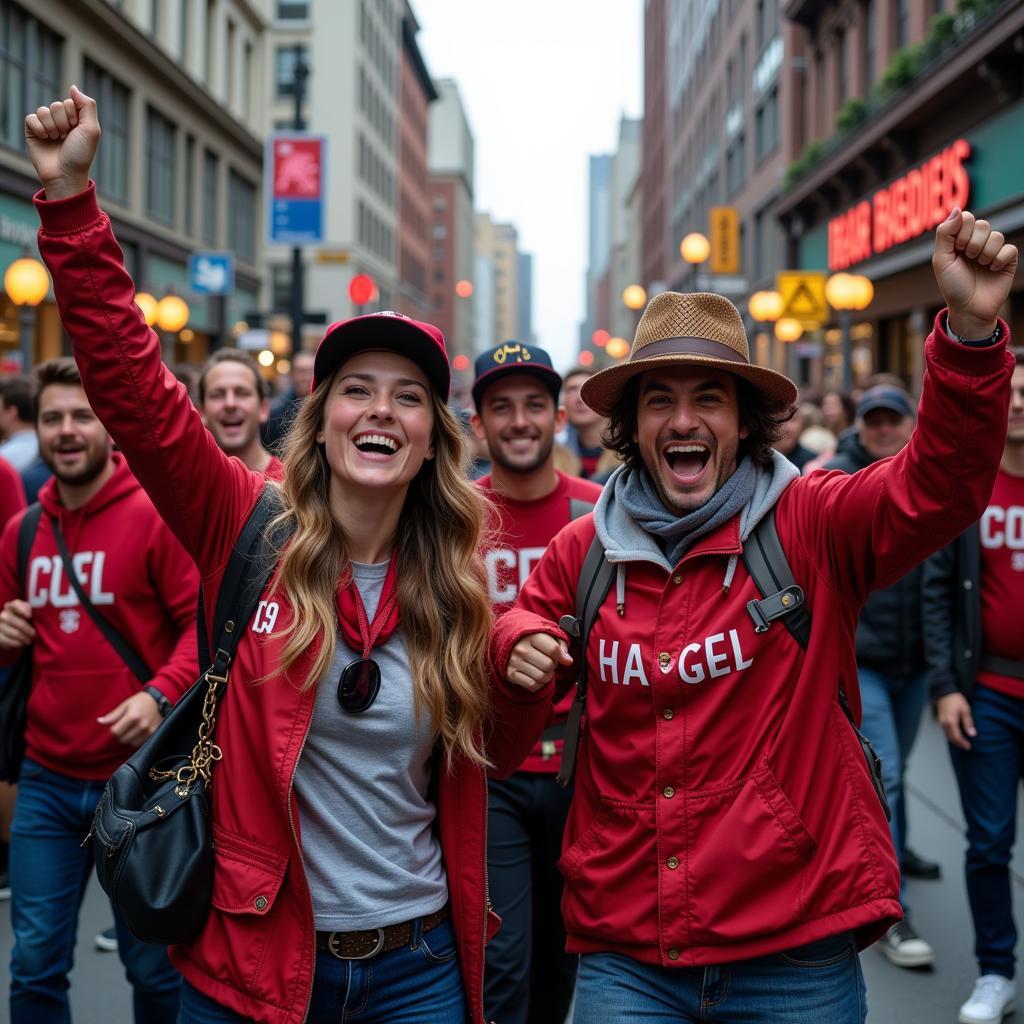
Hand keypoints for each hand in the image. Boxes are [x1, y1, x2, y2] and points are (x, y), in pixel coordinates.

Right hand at [0, 600, 33, 649]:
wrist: (12, 629)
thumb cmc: (22, 619)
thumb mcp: (26, 611)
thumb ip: (28, 609)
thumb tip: (29, 614)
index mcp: (11, 606)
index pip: (16, 604)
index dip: (23, 610)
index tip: (29, 616)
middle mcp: (3, 614)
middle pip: (17, 622)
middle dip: (27, 630)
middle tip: (34, 635)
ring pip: (14, 633)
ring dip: (23, 638)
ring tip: (28, 641)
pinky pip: (6, 640)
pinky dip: (15, 643)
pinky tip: (20, 644)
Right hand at [24, 85, 99, 200]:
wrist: (65, 174)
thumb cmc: (80, 154)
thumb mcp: (92, 130)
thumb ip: (87, 105)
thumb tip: (73, 87)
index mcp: (75, 119)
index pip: (70, 103)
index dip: (74, 117)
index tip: (77, 132)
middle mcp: (61, 120)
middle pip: (56, 105)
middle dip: (63, 123)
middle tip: (66, 138)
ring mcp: (46, 125)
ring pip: (43, 111)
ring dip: (52, 127)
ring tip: (56, 140)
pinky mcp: (32, 130)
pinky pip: (31, 118)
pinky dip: (39, 129)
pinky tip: (45, 139)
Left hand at [98, 691, 161, 746]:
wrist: (158, 700)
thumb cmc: (140, 701)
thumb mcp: (126, 704)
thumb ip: (113, 715)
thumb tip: (100, 721)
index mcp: (133, 716)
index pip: (115, 732)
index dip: (114, 729)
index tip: (117, 724)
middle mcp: (141, 724)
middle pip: (123, 739)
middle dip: (121, 734)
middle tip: (125, 727)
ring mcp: (148, 730)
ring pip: (131, 743)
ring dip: (129, 738)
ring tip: (132, 730)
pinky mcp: (154, 733)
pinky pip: (140, 743)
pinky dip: (137, 740)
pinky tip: (138, 732)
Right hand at [506, 632, 572, 691]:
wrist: (508, 641)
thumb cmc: (532, 638)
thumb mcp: (547, 634)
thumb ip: (560, 645)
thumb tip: (568, 660)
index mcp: (531, 636)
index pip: (553, 649)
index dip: (562, 656)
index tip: (563, 658)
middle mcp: (521, 649)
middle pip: (548, 665)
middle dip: (553, 666)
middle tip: (549, 662)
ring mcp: (515, 662)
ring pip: (541, 677)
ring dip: (547, 676)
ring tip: (543, 669)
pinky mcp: (511, 674)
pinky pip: (532, 685)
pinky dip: (538, 683)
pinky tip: (536, 675)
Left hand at [933, 208, 1017, 339]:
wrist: (968, 308)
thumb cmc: (952, 286)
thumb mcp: (941, 260)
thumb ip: (945, 233)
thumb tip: (957, 209)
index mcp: (960, 240)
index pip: (966, 218)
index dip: (961, 232)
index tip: (956, 249)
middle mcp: (977, 242)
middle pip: (982, 225)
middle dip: (972, 244)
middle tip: (968, 259)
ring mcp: (993, 250)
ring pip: (996, 236)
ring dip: (985, 254)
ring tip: (979, 266)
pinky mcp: (1007, 260)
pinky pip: (1009, 249)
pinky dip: (998, 260)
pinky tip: (992, 270)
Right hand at [936, 692, 975, 750]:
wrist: (945, 692)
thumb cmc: (955, 700)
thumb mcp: (965, 710)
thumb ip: (968, 723)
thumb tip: (972, 734)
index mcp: (951, 721)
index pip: (957, 737)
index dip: (963, 743)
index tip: (968, 746)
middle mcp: (944, 723)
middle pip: (951, 738)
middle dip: (959, 744)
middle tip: (966, 747)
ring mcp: (941, 722)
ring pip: (947, 735)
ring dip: (955, 740)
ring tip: (962, 743)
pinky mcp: (940, 720)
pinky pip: (945, 731)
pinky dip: (951, 735)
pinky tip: (956, 735)